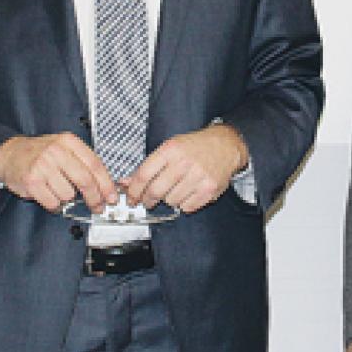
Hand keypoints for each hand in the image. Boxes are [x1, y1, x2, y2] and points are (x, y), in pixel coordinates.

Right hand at [0, 133, 116, 212]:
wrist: (9, 153)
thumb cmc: (39, 152)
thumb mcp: (63, 147)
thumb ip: (82, 162)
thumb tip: (104, 185)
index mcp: (68, 142)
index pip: (95, 164)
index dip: (106, 184)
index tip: (111, 196)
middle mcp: (56, 152)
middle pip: (85, 181)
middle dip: (94, 198)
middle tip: (97, 206)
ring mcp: (43, 166)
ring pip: (68, 195)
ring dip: (67, 200)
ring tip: (59, 191)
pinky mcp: (32, 181)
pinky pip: (53, 202)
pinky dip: (55, 205)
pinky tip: (49, 196)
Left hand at [125, 125, 248, 213]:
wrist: (225, 145)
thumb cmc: (195, 146)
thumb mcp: (169, 148)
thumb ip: (148, 166)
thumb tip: (126, 183)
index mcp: (171, 149)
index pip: (144, 174)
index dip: (134, 190)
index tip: (131, 197)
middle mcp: (184, 162)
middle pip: (156, 191)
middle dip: (148, 200)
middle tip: (147, 201)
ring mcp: (198, 176)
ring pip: (171, 201)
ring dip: (169, 200)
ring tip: (175, 190)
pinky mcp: (209, 189)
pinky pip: (188, 207)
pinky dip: (184, 204)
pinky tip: (188, 193)